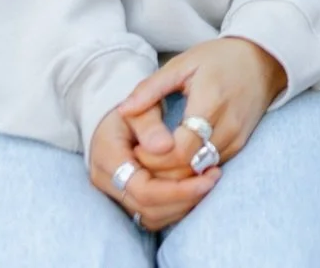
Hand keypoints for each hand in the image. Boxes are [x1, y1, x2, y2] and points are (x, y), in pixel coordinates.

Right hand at [88, 107, 219, 231]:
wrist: (119, 114)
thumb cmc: (136, 105)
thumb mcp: (142, 105)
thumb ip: (150, 124)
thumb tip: (166, 147)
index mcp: (107, 155)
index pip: (143, 188)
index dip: (177, 189)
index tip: (207, 177)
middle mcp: (106, 179)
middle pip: (148, 206)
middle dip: (184, 198)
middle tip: (214, 179)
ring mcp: (114, 192)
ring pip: (151, 216)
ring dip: (182, 205)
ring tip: (209, 182)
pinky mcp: (127, 198)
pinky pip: (153, 214)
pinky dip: (176, 206)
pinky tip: (196, 189)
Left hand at [115, 37, 287, 181]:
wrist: (263, 60)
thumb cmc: (219, 58)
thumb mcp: (183, 63)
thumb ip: (152, 87)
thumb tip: (123, 110)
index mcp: (211, 102)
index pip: (180, 148)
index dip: (155, 156)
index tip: (135, 149)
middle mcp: (228, 125)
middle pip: (188, 166)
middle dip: (159, 170)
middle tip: (136, 162)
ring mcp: (236, 138)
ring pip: (198, 173)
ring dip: (172, 174)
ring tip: (150, 163)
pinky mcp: (239, 145)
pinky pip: (209, 169)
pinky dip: (188, 171)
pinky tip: (171, 163)